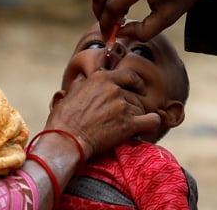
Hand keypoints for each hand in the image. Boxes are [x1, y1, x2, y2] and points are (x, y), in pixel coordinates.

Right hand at [43, 67, 159, 157]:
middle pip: (136, 95)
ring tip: (126, 127)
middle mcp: (114, 89)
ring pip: (142, 109)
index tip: (138, 90)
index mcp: (101, 78)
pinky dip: (151, 124)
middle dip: (132, 106)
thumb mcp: (70, 93)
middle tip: (125, 117)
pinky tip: (146, 128)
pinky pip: (152, 120)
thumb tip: (82, 79)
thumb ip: (81, 84)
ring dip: (137, 117)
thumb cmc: (64, 120)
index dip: (137, 83)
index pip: (130, 75)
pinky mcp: (129, 124)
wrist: (66, 140)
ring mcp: (123, 106)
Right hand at [89, 0, 208, 41]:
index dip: (107, 25)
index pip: (113, 5)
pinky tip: (119, 2)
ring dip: (100, 2)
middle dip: (100, 14)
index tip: (109, 37)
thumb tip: (118, 32)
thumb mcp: (166, 19)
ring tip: (116, 14)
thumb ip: (141, 32)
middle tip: (110, 27)